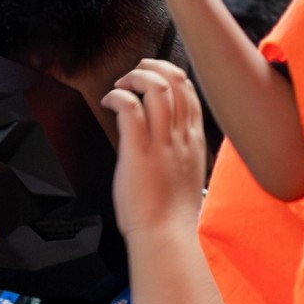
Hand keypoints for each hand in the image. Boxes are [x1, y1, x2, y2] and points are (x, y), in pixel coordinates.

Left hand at [106, 60, 207, 240]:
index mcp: (193, 141)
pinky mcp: (139, 151)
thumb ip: (181, 151)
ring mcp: (162, 142)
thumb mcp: (188, 174)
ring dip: (135, 77)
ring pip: (157, 88)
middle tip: (136, 72)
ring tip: (122, 84)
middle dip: (154, 67)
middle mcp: (181, 136)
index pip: (190, 91)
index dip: (171, 75)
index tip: (155, 77)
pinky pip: (131, 108)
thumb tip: (166, 140)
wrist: (166, 236)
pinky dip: (118, 96)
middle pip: (176, 81)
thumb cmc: (173, 214)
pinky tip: (109, 101)